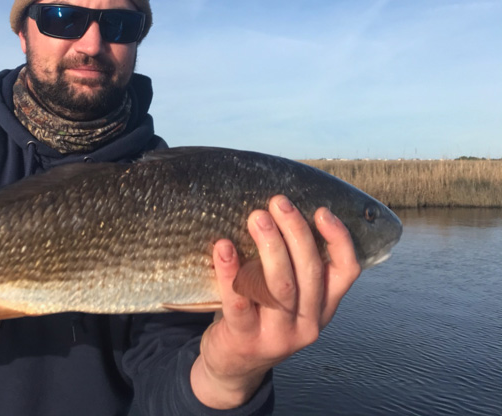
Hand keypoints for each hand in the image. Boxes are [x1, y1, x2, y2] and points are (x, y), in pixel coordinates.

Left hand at [190, 195, 360, 408]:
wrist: (233, 367)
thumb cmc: (260, 316)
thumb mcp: (288, 298)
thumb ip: (294, 267)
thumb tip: (282, 212)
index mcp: (323, 308)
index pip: (346, 271)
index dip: (338, 239)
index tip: (322, 210)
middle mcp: (308, 323)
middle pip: (309, 272)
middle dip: (296, 232)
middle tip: (278, 202)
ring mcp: (278, 336)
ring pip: (280, 287)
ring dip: (269, 247)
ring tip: (256, 217)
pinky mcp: (246, 340)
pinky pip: (240, 302)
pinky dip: (231, 272)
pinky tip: (222, 247)